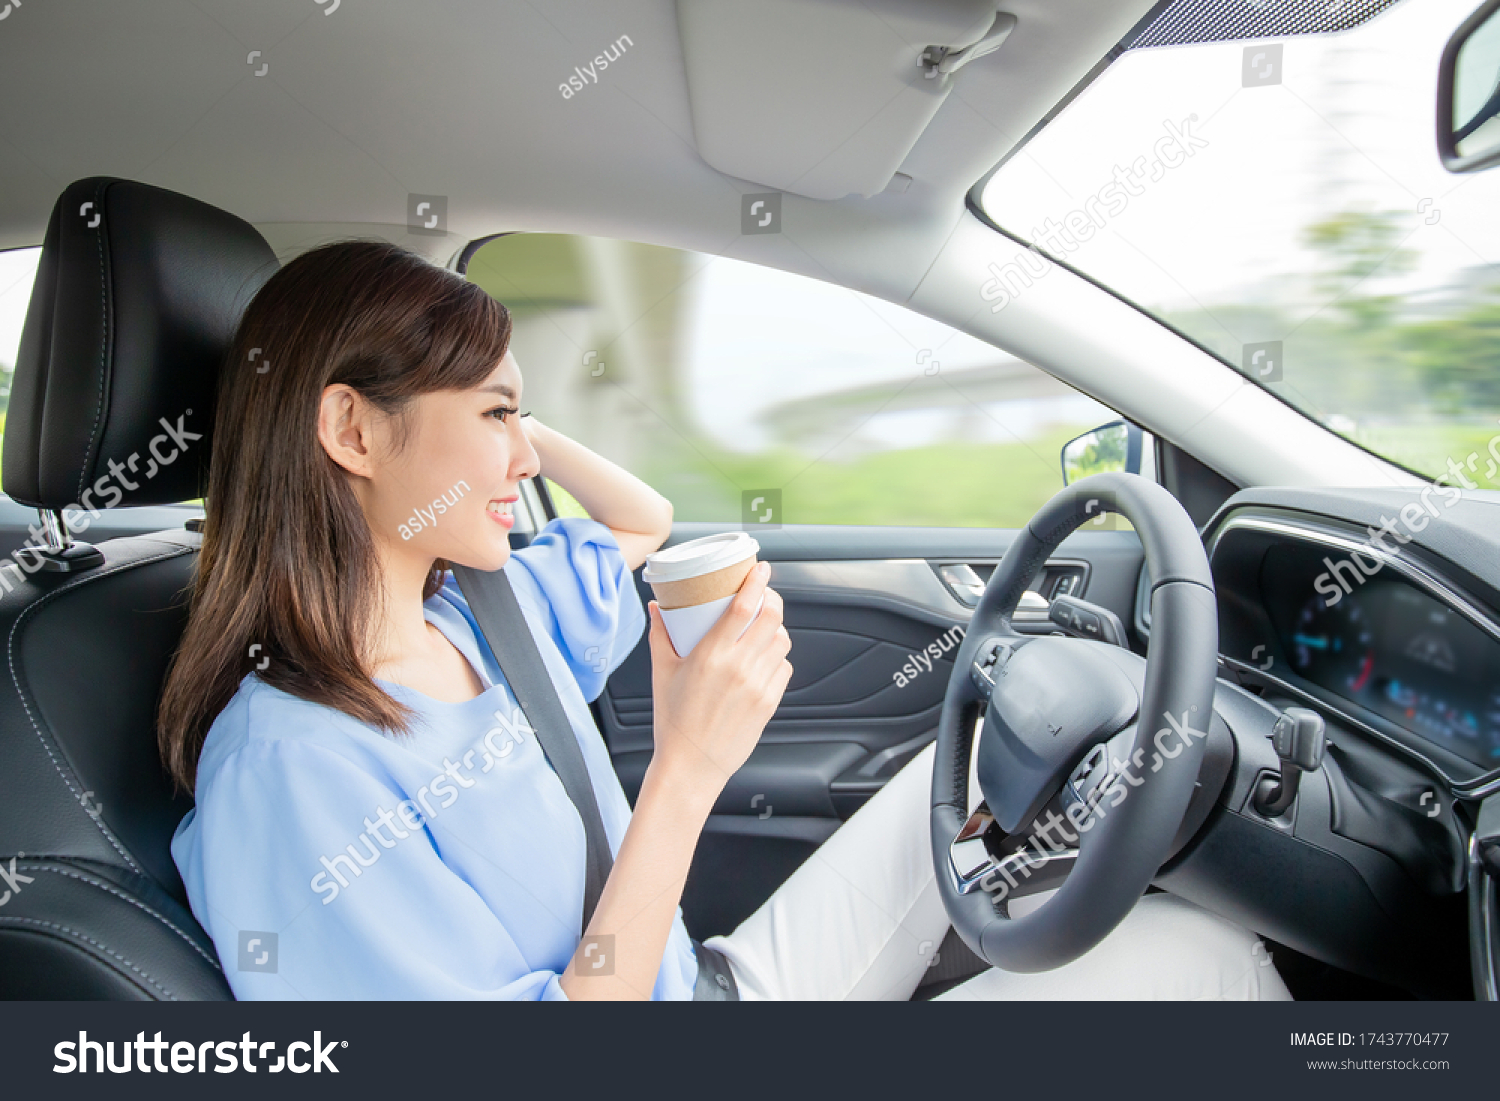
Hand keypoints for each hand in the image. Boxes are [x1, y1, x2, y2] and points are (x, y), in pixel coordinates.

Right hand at [645, 561, 792, 804]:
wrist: (691, 765)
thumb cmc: (674, 721)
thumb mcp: (662, 672)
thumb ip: (660, 634)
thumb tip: (658, 606)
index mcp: (711, 655)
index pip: (744, 606)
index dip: (757, 582)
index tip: (760, 568)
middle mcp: (739, 667)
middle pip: (771, 617)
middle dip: (772, 599)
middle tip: (764, 594)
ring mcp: (758, 685)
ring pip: (781, 641)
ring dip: (775, 627)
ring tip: (762, 626)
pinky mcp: (769, 702)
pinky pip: (783, 667)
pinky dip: (776, 656)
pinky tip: (763, 657)